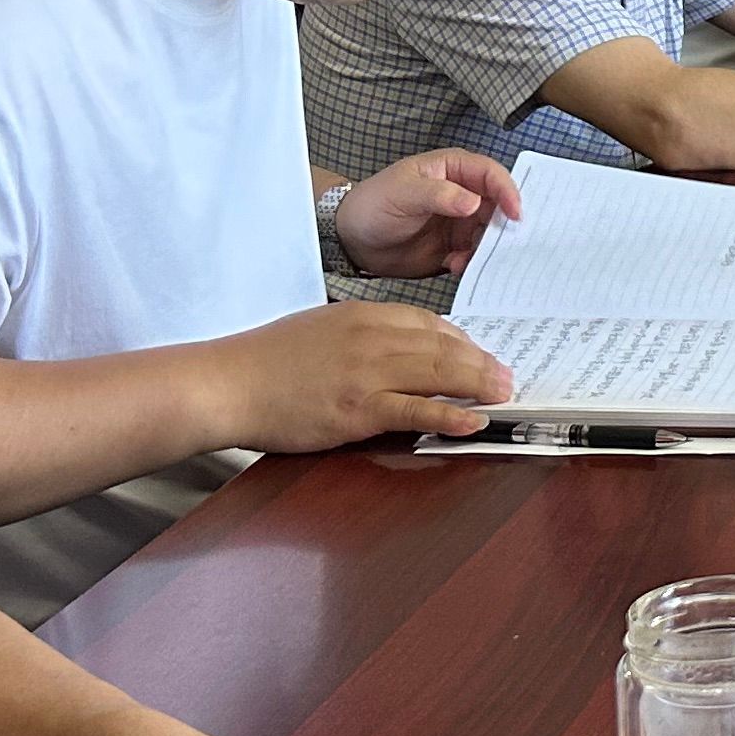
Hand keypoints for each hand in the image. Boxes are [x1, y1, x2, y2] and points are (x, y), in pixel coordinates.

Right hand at [215, 300, 512, 451]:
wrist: (227, 383)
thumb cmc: (266, 361)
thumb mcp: (319, 329)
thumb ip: (361, 336)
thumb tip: (397, 352)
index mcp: (362, 315)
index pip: (427, 323)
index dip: (460, 341)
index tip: (479, 355)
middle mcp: (371, 338)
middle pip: (442, 346)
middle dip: (481, 362)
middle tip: (507, 376)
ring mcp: (367, 373)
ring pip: (438, 373)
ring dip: (478, 384)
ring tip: (504, 394)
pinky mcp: (358, 409)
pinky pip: (416, 409)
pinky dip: (450, 414)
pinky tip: (474, 420)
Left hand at [333, 151, 522, 276]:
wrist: (352, 240)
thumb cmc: (373, 204)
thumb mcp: (403, 194)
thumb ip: (439, 195)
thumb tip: (474, 202)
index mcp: (453, 169)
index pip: (490, 174)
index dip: (507, 191)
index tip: (515, 213)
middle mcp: (463, 194)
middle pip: (498, 206)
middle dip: (504, 225)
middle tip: (506, 243)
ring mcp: (460, 222)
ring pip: (490, 234)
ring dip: (488, 248)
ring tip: (470, 257)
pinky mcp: (454, 247)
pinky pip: (476, 255)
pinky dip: (473, 262)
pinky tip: (456, 265)